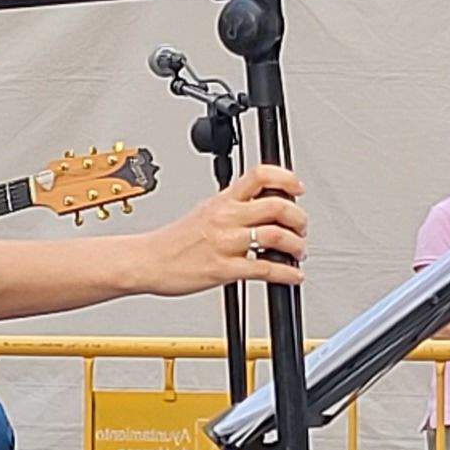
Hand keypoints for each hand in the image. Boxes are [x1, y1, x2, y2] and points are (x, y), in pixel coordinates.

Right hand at [145, 164, 306, 294]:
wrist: (147, 261)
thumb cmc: (174, 241)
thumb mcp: (204, 211)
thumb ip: (232, 207)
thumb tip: (260, 207)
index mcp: (222, 200)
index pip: (259, 175)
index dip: (286, 178)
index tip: (298, 188)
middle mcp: (226, 217)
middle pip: (276, 205)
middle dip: (299, 218)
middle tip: (302, 228)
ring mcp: (225, 243)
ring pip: (276, 236)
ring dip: (296, 245)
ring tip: (298, 252)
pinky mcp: (224, 268)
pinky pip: (265, 269)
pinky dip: (286, 273)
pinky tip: (292, 275)